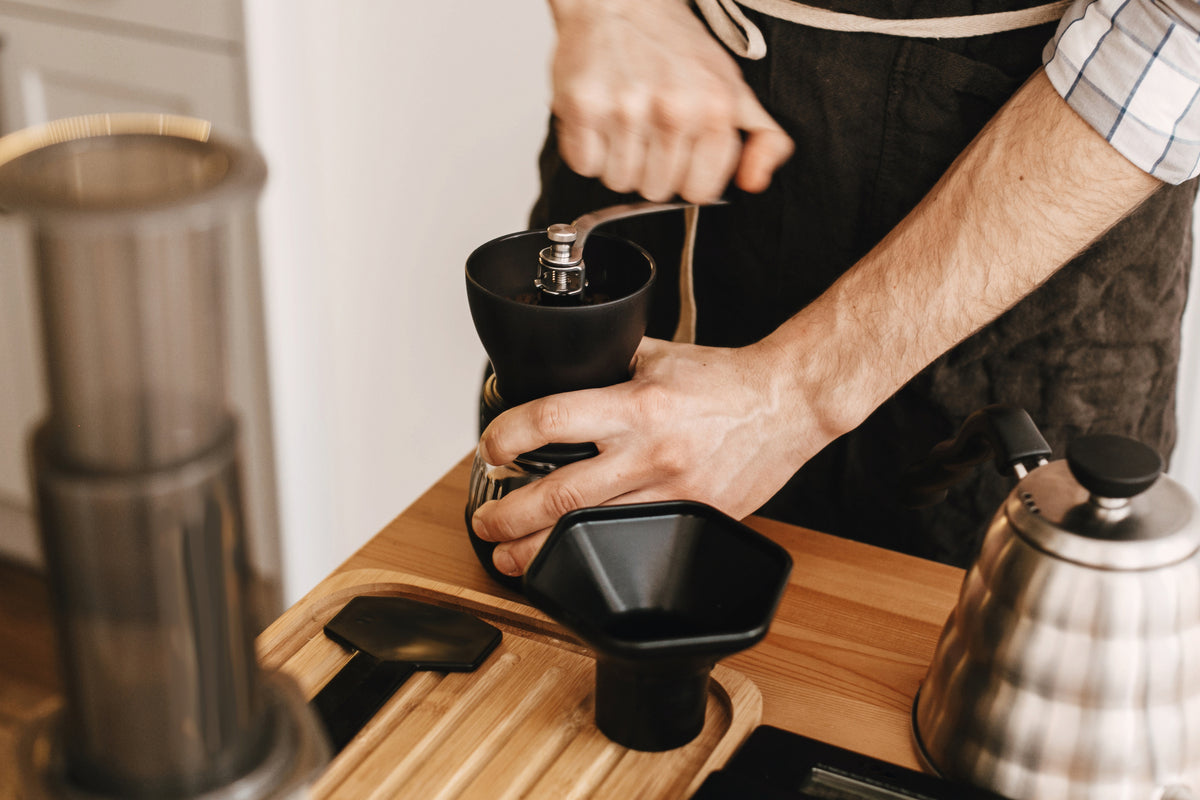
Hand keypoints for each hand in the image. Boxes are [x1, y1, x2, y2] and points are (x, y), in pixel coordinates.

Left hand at [471, 337, 827, 575]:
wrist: (790, 403)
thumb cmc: (727, 380)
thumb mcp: (658, 357)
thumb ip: (610, 365)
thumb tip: (567, 370)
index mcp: (636, 405)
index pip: (553, 420)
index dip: (509, 437)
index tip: (492, 448)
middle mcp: (650, 453)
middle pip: (560, 497)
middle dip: (509, 518)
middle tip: (484, 524)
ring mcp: (674, 493)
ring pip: (592, 534)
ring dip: (541, 551)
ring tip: (510, 558)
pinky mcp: (695, 519)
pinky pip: (637, 545)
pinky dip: (601, 558)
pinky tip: (578, 565)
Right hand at [547, 0, 793, 202]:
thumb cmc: (674, 46)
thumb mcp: (733, 86)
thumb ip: (764, 138)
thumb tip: (754, 182)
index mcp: (716, 107)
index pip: (698, 191)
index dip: (685, 175)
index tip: (678, 150)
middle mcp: (673, 108)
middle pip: (656, 191)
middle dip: (649, 167)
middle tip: (646, 128)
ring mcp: (626, 108)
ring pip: (619, 182)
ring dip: (617, 160)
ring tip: (622, 122)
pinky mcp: (583, 106)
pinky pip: (584, 165)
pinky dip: (586, 149)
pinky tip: (599, 120)